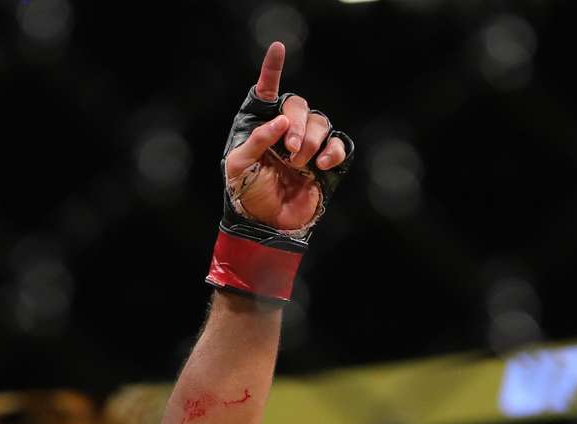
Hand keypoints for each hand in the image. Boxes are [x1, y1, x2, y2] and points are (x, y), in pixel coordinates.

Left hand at [223, 44, 349, 233]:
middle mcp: (286, 129)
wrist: (265, 223)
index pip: (267, 91)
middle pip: (299, 106)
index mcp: (261, 124)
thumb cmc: (246, 192)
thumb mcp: (238, 166)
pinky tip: (320, 164)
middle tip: (289, 150)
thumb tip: (280, 122)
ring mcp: (308, 144)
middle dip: (296, 125)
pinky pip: (338, 144)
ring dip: (310, 141)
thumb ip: (256, 140)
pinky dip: (333, 151)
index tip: (278, 48)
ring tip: (298, 163)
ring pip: (320, 122)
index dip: (273, 69)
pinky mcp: (327, 161)